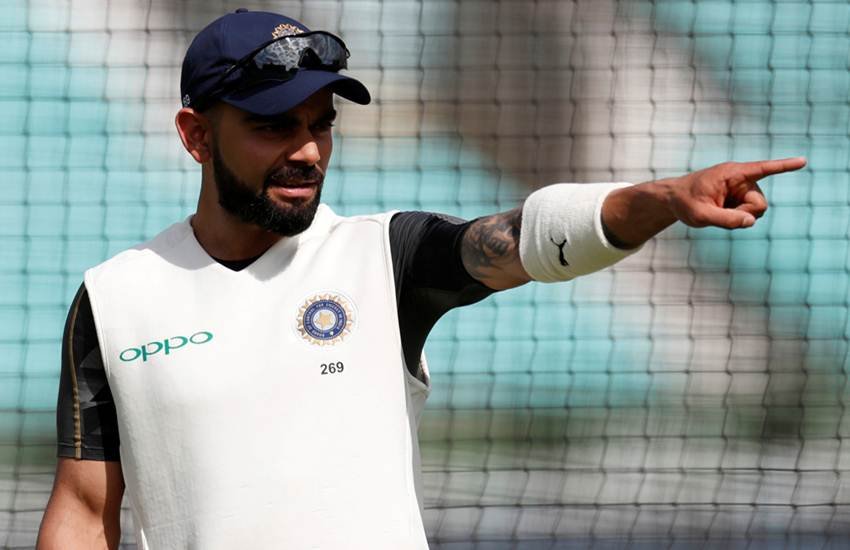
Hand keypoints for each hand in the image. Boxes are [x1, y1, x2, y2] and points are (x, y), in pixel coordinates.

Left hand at [663, 157, 807, 228]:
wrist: (674, 199)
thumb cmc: (685, 202)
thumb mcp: (700, 215)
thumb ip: (725, 220)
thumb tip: (751, 221)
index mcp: (731, 173)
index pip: (762, 168)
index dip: (783, 166)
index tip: (803, 161)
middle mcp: (741, 179)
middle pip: (759, 204)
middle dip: (745, 215)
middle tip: (721, 215)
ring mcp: (742, 189)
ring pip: (755, 212)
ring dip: (739, 217)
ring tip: (717, 212)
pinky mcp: (741, 198)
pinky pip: (748, 215)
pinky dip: (737, 219)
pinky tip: (720, 212)